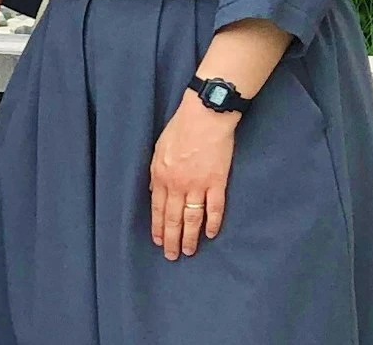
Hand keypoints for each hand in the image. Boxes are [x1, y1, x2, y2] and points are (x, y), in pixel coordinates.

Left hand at [150, 93, 236, 259]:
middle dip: (171, 239)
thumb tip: (156, 193)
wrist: (204, 117)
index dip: (158, 227)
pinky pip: (215, 207)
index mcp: (161, 175)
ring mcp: (198, 184)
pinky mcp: (217, 181)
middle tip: (172, 256)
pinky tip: (210, 234)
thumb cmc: (180, 129)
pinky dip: (213, 222)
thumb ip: (157, 173)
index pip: (158, 208)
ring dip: (190, 237)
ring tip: (189, 251)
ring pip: (192, 218)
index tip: (158, 241)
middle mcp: (177, 184)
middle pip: (173, 218)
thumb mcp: (158, 149)